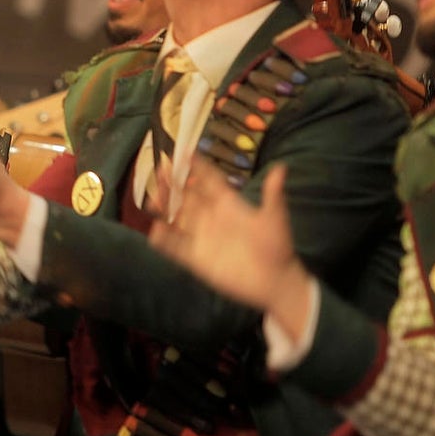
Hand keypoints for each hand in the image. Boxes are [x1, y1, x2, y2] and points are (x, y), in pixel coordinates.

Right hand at [149, 159, 312, 333]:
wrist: (274, 282)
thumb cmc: (276, 247)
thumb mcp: (274, 218)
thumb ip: (273, 194)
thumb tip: (282, 167)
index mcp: (228, 203)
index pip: (209, 180)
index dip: (198, 166)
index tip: (184, 153)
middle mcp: (211, 217)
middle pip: (187, 195)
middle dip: (173, 183)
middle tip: (161, 171)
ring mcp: (202, 237)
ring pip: (177, 217)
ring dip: (165, 208)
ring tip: (152, 201)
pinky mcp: (197, 259)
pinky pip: (176, 247)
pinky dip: (165, 240)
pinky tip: (155, 233)